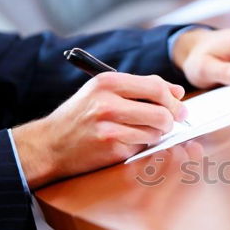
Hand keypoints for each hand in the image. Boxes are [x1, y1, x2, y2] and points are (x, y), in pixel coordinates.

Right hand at [12, 72, 186, 188]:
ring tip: (141, 132)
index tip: (179, 107)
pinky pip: (143, 146)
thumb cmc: (82, 116)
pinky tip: (127, 142)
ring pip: (156, 131)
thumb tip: (178, 92)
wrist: (50, 144)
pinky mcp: (111, 148)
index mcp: (107, 82)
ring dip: (156, 134)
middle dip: (171, 120)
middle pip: (162, 111)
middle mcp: (107, 102)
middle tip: (168, 124)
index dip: (173, 99)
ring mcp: (109, 127)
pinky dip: (141, 145)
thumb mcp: (104, 92)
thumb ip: (141, 88)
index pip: (156, 86)